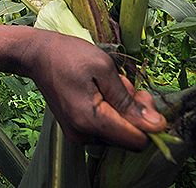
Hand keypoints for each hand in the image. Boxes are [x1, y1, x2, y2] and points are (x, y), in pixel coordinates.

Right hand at [26, 31, 166, 148]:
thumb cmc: (69, 55)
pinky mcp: (75, 130)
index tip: (142, 95)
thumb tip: (158, 125)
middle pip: (129, 139)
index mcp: (91, 120)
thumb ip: (129, 100)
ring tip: (108, 84)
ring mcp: (78, 135)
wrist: (36, 55)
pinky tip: (101, 92)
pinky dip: (110, 113)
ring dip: (122, 111)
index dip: (149, 121)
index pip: (138, 141)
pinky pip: (105, 129)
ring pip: (118, 134)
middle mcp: (84, 135)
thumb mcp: (104, 68)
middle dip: (135, 113)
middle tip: (124, 83)